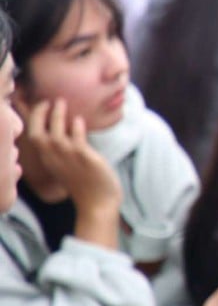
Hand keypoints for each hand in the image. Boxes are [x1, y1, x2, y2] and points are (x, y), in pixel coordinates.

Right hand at [22, 99, 121, 244]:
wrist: (98, 204)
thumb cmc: (86, 184)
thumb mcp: (68, 166)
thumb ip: (65, 151)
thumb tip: (72, 130)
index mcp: (49, 161)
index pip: (33, 137)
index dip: (34, 120)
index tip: (42, 107)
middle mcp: (54, 159)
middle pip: (37, 133)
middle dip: (40, 114)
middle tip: (49, 101)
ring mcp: (68, 158)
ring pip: (56, 132)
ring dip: (58, 115)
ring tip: (62, 102)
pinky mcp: (84, 158)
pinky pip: (76, 139)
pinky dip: (76, 127)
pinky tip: (79, 120)